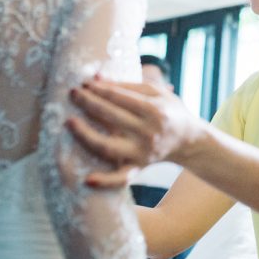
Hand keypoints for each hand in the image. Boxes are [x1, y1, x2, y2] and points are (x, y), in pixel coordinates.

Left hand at [68, 80, 203, 188]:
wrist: (188, 140)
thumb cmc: (169, 110)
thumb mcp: (156, 92)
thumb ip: (127, 84)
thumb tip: (96, 77)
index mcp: (154, 110)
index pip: (119, 97)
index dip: (99, 89)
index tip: (84, 82)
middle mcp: (148, 132)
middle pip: (111, 116)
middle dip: (89, 102)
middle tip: (72, 93)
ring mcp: (142, 152)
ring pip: (107, 146)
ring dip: (85, 134)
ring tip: (69, 121)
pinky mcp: (138, 167)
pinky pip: (120, 178)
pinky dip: (105, 181)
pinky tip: (87, 180)